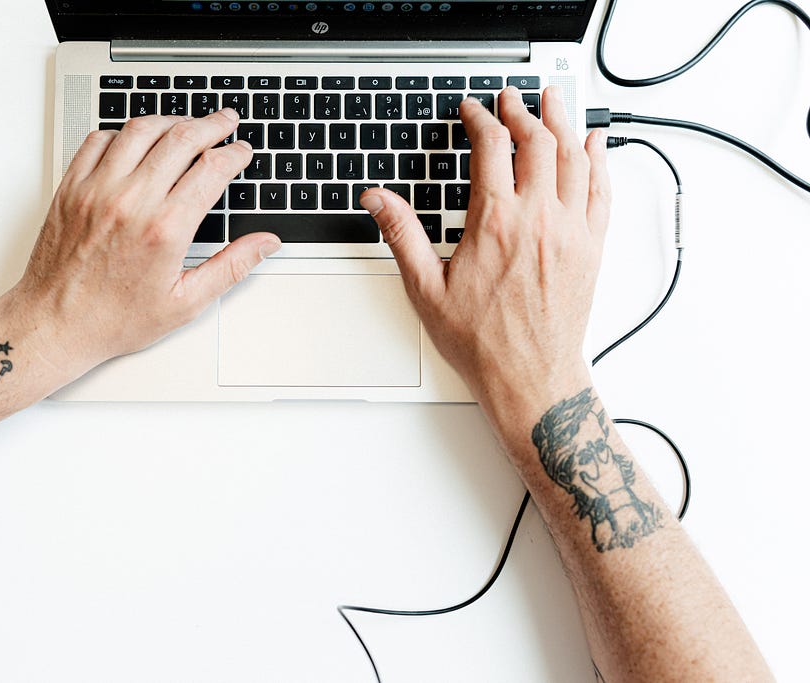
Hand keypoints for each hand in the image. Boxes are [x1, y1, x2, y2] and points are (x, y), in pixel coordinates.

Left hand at [16, 110, 280, 371]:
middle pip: (181, 138)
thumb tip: (265, 243)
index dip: (234, 154)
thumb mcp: (186, 303)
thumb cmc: (114, 318)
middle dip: (211, 125)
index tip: (242, 152)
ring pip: (141, 130)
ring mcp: (97, 190)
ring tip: (187, 124)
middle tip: (225, 122)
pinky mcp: (71, 187)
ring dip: (171, 120)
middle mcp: (130, 201)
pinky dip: (124, 132)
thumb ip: (232, 266)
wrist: (55, 324)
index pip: (211, 169)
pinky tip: (138, 139)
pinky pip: (99, 139)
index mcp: (165, 229)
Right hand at [362, 87, 610, 415]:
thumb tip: (377, 199)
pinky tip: (594, 144)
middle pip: (538, 141)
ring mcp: (571, 231)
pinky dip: (599, 160)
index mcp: (495, 223)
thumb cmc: (481, 341)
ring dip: (564, 121)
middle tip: (511, 98)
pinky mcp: (592, 248)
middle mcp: (538, 219)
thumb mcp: (426, 289)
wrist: (530, 378)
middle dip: (522, 111)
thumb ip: (401, 235)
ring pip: (575, 157)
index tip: (472, 111)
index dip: (481, 119)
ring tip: (554, 100)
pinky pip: (601, 191)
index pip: (492, 147)